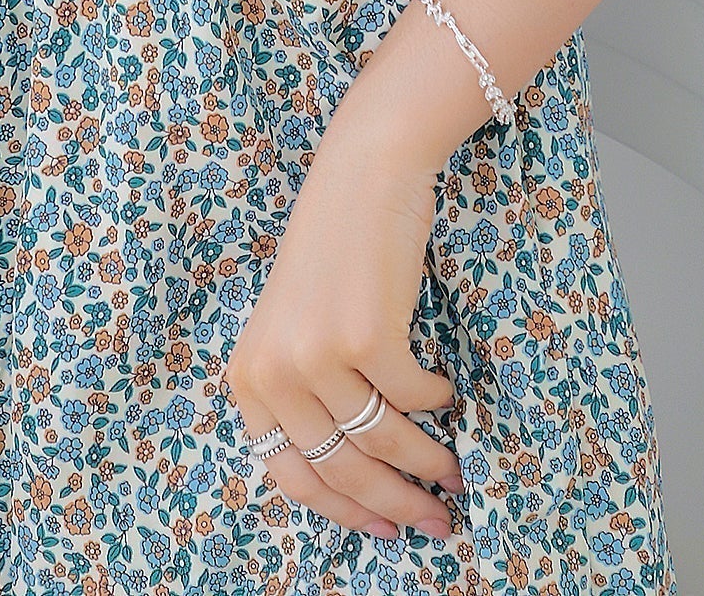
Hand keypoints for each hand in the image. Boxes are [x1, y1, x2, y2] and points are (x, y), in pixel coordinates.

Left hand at [225, 115, 463, 544]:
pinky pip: (412, 397)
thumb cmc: (336, 250)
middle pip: (341, 467)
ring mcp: (316, 354)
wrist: (363, 171)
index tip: (386, 530)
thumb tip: (359, 480)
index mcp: (249, 376)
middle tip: (437, 520)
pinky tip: (445, 389)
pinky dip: (434, 400)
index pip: (292, 476)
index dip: (344, 512)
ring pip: (382, 439)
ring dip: (427, 460)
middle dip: (396, 502)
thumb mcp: (297, 329)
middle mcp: (274, 371)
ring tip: (454, 466)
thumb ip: (308, 397)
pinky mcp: (364, 337)